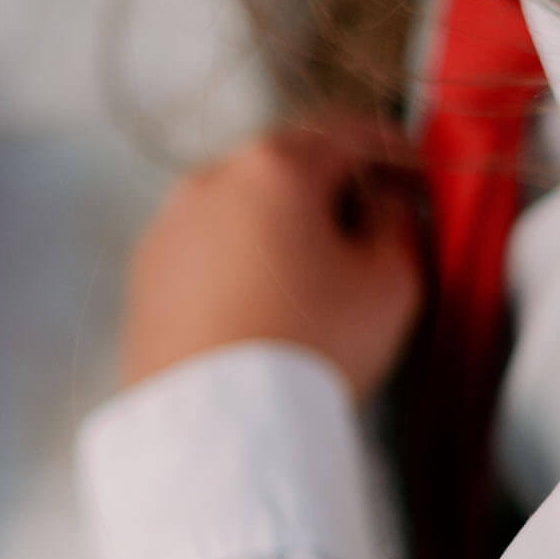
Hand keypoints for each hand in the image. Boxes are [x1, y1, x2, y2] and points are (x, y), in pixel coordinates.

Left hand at [120, 116, 425, 403]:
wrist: (217, 427)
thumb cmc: (309, 350)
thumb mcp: (391, 282)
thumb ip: (399, 222)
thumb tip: (384, 203)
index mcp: (274, 167)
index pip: (348, 131)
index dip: (393, 151)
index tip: (415, 176)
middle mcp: (209, 182)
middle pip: (286, 164)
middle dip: (333, 188)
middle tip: (371, 229)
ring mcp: (168, 227)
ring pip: (241, 207)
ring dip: (280, 226)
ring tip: (314, 280)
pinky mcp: (144, 275)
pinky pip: (205, 250)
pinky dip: (237, 262)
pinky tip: (262, 306)